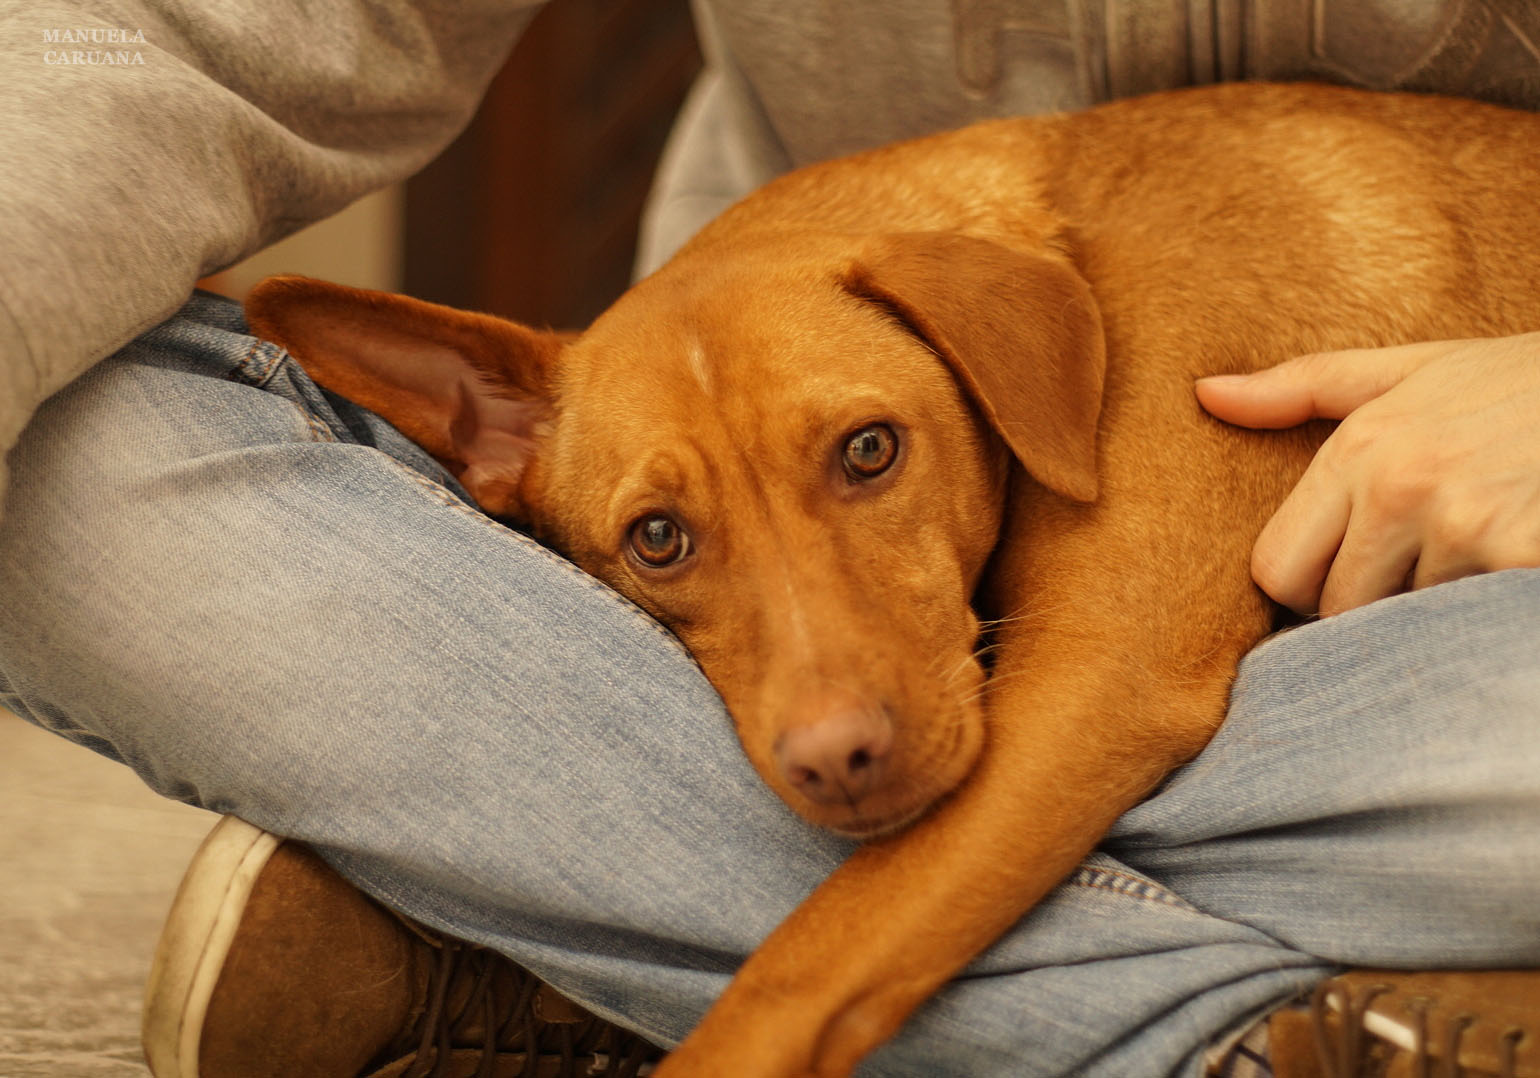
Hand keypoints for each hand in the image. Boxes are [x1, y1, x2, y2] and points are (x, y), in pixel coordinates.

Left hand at [1196, 333, 1539, 615]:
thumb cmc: (1514, 381)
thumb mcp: (1411, 367)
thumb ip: (1303, 387)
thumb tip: (1203, 392)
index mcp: (1360, 447)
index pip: (1277, 570)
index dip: (1309, 586)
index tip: (1352, 569)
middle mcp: (1401, 485)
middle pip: (1336, 611)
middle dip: (1371, 606)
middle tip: (1423, 564)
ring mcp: (1466, 524)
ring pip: (1407, 627)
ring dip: (1436, 610)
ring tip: (1479, 549)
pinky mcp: (1518, 556)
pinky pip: (1465, 625)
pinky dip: (1481, 616)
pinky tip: (1505, 573)